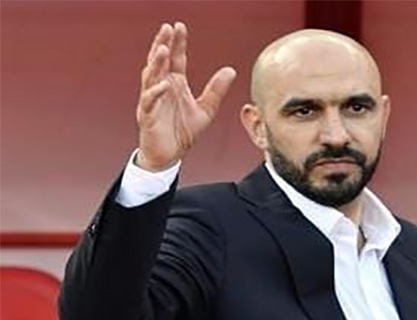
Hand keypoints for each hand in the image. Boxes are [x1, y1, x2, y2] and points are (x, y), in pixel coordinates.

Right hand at [136, 22, 236, 170]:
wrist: (170, 157)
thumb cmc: (183, 133)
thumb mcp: (206, 110)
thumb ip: (216, 90)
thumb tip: (230, 70)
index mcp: (175, 84)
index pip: (175, 59)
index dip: (177, 43)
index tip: (179, 27)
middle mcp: (162, 89)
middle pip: (160, 62)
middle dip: (162, 44)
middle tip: (167, 28)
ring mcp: (152, 102)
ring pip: (151, 77)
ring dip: (155, 63)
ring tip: (162, 49)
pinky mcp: (147, 117)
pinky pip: (150, 102)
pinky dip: (155, 93)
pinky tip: (164, 84)